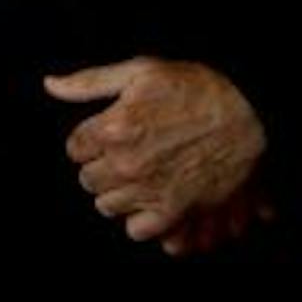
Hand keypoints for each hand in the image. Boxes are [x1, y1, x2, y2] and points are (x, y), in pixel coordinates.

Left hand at [42, 57, 267, 249]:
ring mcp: (147, 191)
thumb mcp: (142, 71)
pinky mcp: (172, 212)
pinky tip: (155, 200)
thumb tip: (50, 85)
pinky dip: (144, 220)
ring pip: (108, 207)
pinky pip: (137, 231)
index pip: (75, 148)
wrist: (251, 113)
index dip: (93, 140)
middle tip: (132, 154)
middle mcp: (125, 164)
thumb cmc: (199, 88)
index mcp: (112, 127)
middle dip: (105, 167)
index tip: (113, 135)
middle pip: (89, 180)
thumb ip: (91, 81)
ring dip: (121, 194)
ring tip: (146, 176)